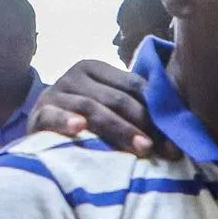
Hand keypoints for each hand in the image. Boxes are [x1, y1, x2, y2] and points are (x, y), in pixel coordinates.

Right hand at [29, 60, 179, 158]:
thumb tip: (180, 125)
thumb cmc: (83, 126)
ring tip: (143, 148)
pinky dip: (66, 121)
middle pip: (117, 99)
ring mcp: (55, 94)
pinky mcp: (38, 114)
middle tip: (164, 149)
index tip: (176, 141)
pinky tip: (80, 128)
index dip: (158, 111)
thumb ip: (136, 110)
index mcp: (96, 69)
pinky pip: (53, 116)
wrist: (40, 135)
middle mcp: (75, 76)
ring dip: (120, 129)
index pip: (134, 86)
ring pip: (92, 108)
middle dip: (145, 125)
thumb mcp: (109, 111)